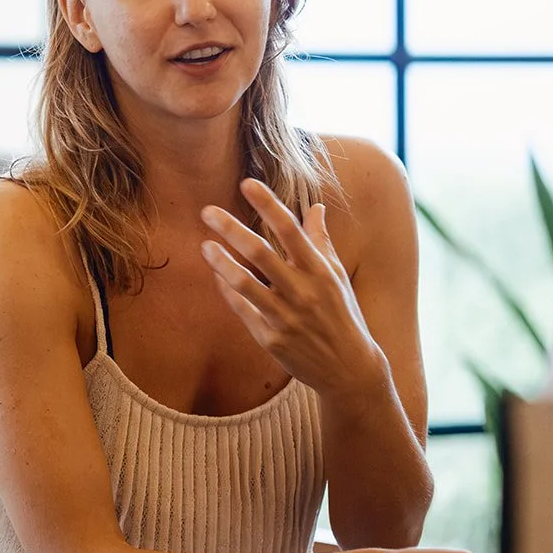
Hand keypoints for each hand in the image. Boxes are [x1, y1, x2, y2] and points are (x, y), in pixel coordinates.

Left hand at [199, 179, 385, 399]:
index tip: (247, 183)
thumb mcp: (337, 276)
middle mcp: (302, 291)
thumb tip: (315, 206)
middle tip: (206, 210)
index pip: (290, 230)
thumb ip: (321, 241)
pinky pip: (241, 308)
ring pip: (244, 283)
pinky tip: (215, 273)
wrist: (349, 369)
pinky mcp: (270, 338)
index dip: (268, 205)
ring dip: (220, 262)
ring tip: (204, 245)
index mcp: (320, 271)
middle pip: (260, 253)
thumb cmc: (342, 314)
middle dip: (231, 229)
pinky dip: (226, 290)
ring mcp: (285, 316)